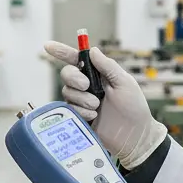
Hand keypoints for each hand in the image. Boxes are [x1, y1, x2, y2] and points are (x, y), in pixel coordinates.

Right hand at [43, 41, 165, 167]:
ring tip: (97, 107)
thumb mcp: (124, 83)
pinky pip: (69, 109)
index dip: (61, 52)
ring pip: (67, 92)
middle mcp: (88, 86)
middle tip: (87, 85)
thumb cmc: (134, 108)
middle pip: (67, 74)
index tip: (48, 46)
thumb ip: (108, 66)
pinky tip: (93, 116)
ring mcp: (82, 101)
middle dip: (74, 78)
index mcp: (99, 74)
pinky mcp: (79, 116)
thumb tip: (92, 50)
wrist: (134, 136)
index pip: (77, 59)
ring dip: (82, 98)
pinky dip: (81, 111)